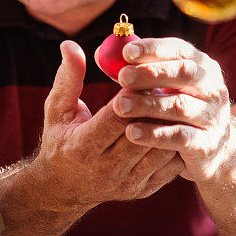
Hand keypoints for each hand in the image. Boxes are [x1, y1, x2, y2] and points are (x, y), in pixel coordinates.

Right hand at [30, 40, 183, 208]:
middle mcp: (105, 169)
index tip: (142, 73)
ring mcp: (126, 183)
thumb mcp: (57, 109)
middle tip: (167, 82)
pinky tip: (179, 124)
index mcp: (83, 147)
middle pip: (143, 132)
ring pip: (161, 149)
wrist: (63, 188)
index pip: (117, 117)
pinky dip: (177, 143)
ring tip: (176, 100)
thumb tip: (70, 45)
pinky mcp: (142, 190)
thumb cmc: (60, 139)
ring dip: (171, 123)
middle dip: (156, 105)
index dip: (133, 94)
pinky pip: (170, 166)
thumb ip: (68, 78)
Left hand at [113, 38, 233, 181]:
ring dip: (148, 105)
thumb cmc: (176, 107)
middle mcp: (212, 87)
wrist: (211, 149)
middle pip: (184, 73)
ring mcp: (212, 116)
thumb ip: (136, 68)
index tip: (126, 52)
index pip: (179, 50)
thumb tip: (102, 54)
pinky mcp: (206, 145)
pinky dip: (155, 134)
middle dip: (151, 73)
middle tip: (122, 77)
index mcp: (201, 65)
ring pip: (180, 106)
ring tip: (120, 106)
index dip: (153, 49)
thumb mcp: (164, 85)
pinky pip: (180, 138)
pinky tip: (132, 132)